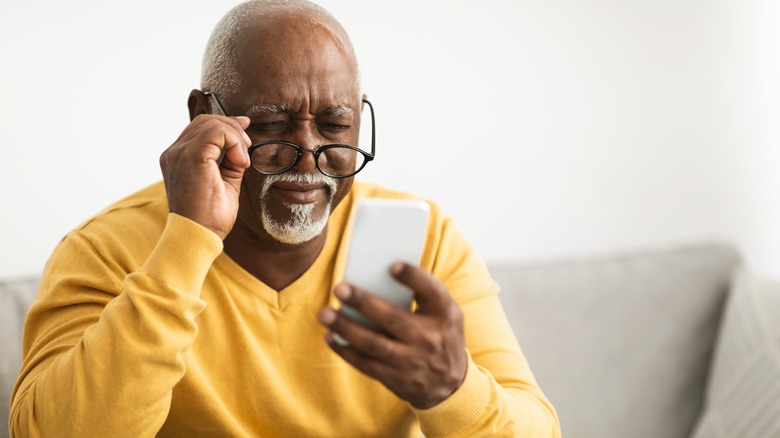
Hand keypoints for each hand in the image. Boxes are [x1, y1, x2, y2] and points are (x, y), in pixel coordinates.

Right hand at [159, 114, 251, 238]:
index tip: (245, 137)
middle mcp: (174, 153)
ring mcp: (179, 153)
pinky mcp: (191, 156)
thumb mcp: (225, 180)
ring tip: (242, 161)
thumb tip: (243, 138)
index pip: (200, 128)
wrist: (199, 236)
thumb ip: (230, 159)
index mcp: (178, 158)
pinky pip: (217, 132)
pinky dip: (235, 143)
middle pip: (206, 121)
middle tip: (247, 149)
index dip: (226, 126)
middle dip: (233, 129)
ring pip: (212, 124)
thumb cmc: (209, 217)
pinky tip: (240, 163)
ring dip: (236, 137)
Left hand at [318, 262, 466, 408]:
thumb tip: (382, 271)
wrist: (450, 385)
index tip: (392, 266)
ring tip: (325, 313)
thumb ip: (424, 293)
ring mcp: (412, 361)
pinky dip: (345, 350)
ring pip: (373, 343)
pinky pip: (366, 363)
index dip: (413, 277)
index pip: (432, 291)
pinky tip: (330, 336)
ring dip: (346, 328)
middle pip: (392, 318)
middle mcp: (429, 338)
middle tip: (339, 288)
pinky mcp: (396, 378)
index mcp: (445, 314)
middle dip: (363, 302)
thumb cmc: (440, 335)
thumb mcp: (445, 313)